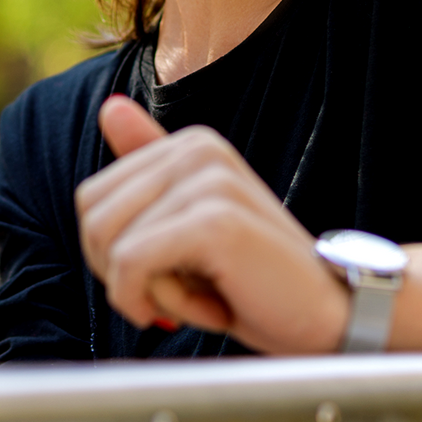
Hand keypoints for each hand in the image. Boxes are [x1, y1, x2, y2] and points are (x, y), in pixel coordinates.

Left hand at [76, 96, 350, 353]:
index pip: (91, 199)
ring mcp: (208, 180)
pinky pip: (132, 267)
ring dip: (150, 294)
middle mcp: (198, 149)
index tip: (175, 272)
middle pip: (92, 220)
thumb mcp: (191, 222)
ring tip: (207, 295)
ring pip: (109, 247)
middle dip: (124, 275)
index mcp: (190, 144)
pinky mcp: (215, 220)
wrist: (330, 314)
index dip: (116, 256)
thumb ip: (151, 168)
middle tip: (189, 290)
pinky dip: (159, 305)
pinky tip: (212, 310)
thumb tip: (109, 107)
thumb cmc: (255, 278)